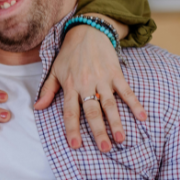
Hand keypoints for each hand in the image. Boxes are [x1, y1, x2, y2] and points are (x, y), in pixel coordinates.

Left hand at [34, 21, 146, 152]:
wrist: (87, 31)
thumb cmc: (69, 53)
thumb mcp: (54, 70)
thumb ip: (47, 90)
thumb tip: (37, 108)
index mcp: (70, 86)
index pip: (70, 112)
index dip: (72, 129)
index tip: (75, 145)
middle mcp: (86, 84)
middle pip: (93, 112)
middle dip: (98, 131)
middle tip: (104, 149)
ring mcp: (103, 79)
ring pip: (110, 104)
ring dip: (116, 122)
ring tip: (120, 140)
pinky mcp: (116, 73)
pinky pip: (126, 91)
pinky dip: (135, 104)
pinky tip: (142, 117)